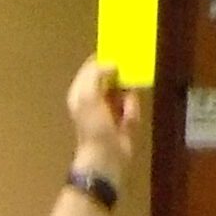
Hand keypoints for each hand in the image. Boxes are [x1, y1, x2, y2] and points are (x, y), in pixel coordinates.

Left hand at [68, 57, 139, 186]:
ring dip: (128, 101)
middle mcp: (95, 97)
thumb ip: (96, 73)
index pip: (93, 65)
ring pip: (125, 91)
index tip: (118, 57)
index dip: (105, 60)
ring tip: (124, 114)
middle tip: (124, 86)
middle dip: (120, 82)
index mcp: (81, 90)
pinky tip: (127, 124)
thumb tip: (112, 63)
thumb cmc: (93, 127)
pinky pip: (133, 108)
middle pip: (112, 76)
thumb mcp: (88, 94)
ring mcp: (110, 108)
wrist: (105, 158)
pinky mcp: (124, 120)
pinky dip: (133, 114)